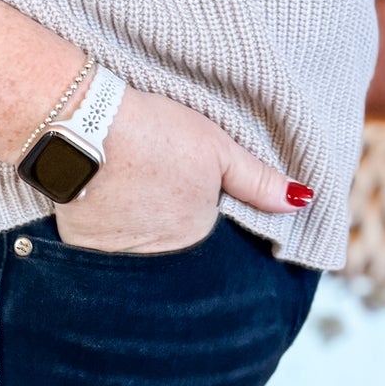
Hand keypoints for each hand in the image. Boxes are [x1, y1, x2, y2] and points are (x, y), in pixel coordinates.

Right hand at [53, 86, 309, 254]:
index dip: (204, 214)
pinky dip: (106, 234)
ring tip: (130, 194)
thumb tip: (302, 201)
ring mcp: (118, 259)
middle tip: (156, 187)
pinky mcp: (83, 250)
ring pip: (138, 254)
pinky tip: (104, 203)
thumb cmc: (155, 133)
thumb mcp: (218, 149)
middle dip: (172, 229)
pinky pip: (102, 253)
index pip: (212, 241)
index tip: (189, 191)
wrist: (82, 126)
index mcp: (197, 237)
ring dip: (139, 234)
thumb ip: (259, 181)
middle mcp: (159, 259)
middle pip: (175, 251)